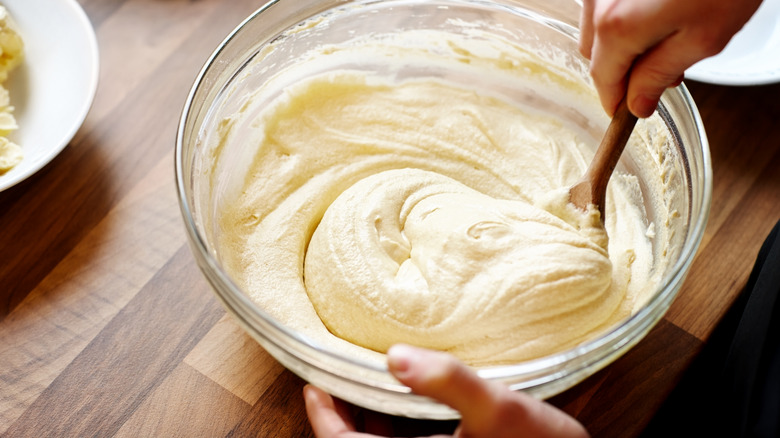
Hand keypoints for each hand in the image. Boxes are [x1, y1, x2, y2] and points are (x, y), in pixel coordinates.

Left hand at [304, 344, 588, 436]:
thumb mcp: (498, 409)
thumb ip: (449, 381)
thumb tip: (396, 356)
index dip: (323, 417)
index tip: (312, 381)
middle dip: (343, 412)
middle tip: (336, 370)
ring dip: (369, 416)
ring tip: (366, 374)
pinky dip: (396, 421)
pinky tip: (407, 394)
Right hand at [579, 0, 761, 116]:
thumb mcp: (702, 39)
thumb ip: (660, 75)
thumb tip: (638, 102)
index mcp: (617, 28)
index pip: (604, 80)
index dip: (616, 101)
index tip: (627, 112)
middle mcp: (599, 3)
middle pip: (594, 52)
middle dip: (621, 68)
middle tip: (659, 72)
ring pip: (596, 25)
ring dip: (620, 41)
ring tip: (665, 35)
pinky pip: (604, 4)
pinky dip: (621, 16)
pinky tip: (656, 11)